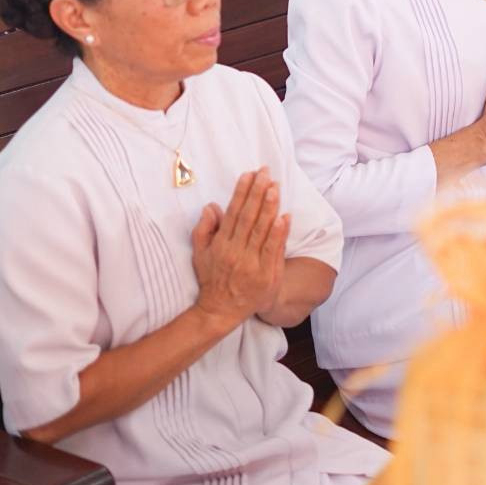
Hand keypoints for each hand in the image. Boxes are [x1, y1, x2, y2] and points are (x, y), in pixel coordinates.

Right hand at [191, 168, 289, 330]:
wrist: (221, 311)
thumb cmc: (212, 279)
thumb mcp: (200, 254)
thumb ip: (204, 229)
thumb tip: (212, 206)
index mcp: (221, 244)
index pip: (234, 213)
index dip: (242, 192)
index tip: (249, 175)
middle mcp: (236, 251)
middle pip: (249, 217)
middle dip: (258, 193)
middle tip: (266, 173)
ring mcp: (252, 263)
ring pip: (262, 230)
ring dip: (269, 207)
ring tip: (275, 188)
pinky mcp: (266, 274)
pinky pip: (274, 250)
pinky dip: (279, 233)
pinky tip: (285, 217)